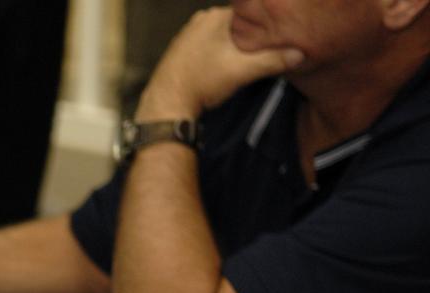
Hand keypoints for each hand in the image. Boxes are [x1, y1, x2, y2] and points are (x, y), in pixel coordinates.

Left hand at [138, 7, 303, 119]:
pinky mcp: (180, 48)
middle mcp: (200, 19)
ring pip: (221, 35)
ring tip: (243, 60)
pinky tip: (222, 65)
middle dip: (249, 37)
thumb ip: (272, 60)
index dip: (265, 26)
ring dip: (233, 46)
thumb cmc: (202, 83)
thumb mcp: (242, 71)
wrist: (167, 103)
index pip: (251, 13)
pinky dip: (217, 52)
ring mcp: (188, 33)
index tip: (275, 39)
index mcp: (217, 16)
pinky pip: (207, 44)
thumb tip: (300, 54)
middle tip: (262, 52)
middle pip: (236, 24)